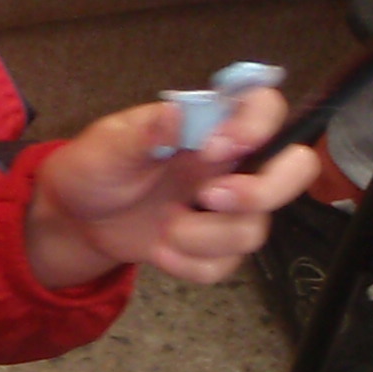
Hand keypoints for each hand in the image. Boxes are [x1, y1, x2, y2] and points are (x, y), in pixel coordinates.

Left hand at [23, 88, 318, 289]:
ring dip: (204, 237)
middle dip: (264, 192)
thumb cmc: (96, 167)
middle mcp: (229, 164)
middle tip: (208, 198)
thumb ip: (142, 133)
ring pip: (255, 229)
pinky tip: (160, 250)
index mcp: (208, 126)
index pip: (263, 106)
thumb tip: (174, 113)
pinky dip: (190, 264)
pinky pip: (226, 265)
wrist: (77, 217)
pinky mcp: (214, 244)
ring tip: (162, 228)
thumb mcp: (106, 146)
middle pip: (295, 170)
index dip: (258, 125)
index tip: (218, 147)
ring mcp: (226, 206)